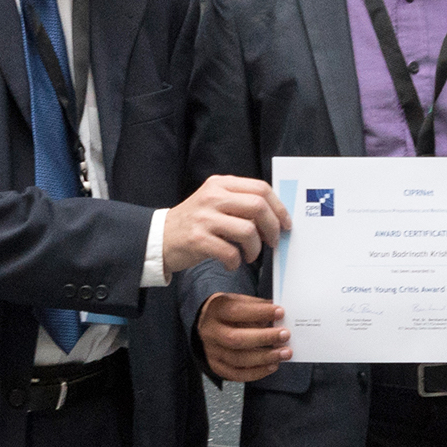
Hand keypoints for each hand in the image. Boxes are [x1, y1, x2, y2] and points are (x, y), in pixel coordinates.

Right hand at [162, 175, 290, 273]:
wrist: (160, 237)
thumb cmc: (195, 223)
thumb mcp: (215, 202)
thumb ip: (240, 202)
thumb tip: (276, 216)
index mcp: (220, 184)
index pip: (260, 188)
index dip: (279, 207)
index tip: (285, 224)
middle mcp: (212, 197)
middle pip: (258, 206)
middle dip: (273, 228)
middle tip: (272, 242)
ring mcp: (204, 218)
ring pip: (248, 231)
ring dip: (255, 249)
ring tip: (249, 255)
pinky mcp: (198, 239)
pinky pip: (230, 252)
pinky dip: (236, 262)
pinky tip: (231, 263)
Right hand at [197, 292, 290, 381]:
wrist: (209, 324)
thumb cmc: (229, 312)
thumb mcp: (240, 301)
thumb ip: (259, 307)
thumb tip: (281, 316)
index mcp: (216, 310)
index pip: (236, 312)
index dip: (260, 312)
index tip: (280, 312)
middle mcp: (211, 331)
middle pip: (236, 339)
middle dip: (264, 338)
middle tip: (285, 335)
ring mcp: (212, 351)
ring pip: (238, 359)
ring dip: (265, 358)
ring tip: (284, 353)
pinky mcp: (217, 366)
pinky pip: (237, 374)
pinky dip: (257, 372)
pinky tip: (272, 365)